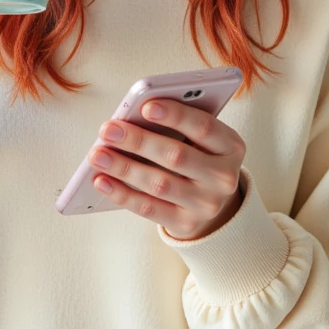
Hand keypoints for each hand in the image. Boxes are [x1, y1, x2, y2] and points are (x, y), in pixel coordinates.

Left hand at [87, 98, 245, 240]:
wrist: (213, 200)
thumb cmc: (198, 155)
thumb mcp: (201, 139)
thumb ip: (178, 124)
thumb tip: (132, 116)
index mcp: (231, 146)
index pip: (204, 127)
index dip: (175, 115)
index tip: (145, 105)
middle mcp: (223, 177)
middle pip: (176, 156)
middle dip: (138, 141)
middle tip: (107, 129)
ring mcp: (206, 204)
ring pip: (159, 184)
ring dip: (124, 168)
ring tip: (97, 154)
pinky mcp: (186, 223)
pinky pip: (149, 208)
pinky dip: (122, 194)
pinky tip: (101, 181)